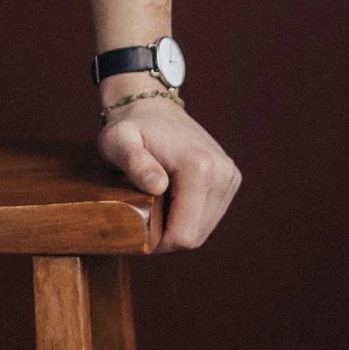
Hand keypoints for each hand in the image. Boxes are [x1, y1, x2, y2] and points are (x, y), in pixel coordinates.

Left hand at [96, 93, 239, 249]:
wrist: (152, 107)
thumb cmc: (130, 127)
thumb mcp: (118, 142)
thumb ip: (134, 162)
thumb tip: (158, 186)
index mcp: (200, 168)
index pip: (185, 235)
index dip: (158, 242)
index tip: (136, 228)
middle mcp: (222, 172)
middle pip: (196, 236)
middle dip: (168, 235)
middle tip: (143, 216)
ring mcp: (230, 176)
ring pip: (203, 229)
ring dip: (178, 226)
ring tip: (155, 204)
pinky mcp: (230, 179)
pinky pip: (209, 216)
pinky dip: (189, 216)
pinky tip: (170, 199)